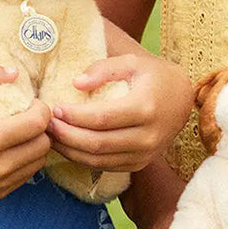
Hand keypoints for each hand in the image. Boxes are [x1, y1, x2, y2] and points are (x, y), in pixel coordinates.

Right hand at [0, 64, 51, 199]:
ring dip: (35, 145)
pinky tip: (11, 150)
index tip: (31, 103)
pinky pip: (27, 175)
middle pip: (43, 144)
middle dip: (41, 127)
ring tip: (21, 133)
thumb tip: (14, 72)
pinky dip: (26, 161)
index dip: (41, 109)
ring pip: (39, 161)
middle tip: (27, 117)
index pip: (38, 124)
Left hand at [46, 52, 192, 172]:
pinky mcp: (140, 163)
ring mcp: (145, 153)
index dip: (74, 116)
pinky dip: (82, 159)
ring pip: (98, 160)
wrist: (182, 98)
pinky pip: (106, 166)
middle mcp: (147, 135)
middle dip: (66, 136)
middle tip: (45, 124)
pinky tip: (68, 146)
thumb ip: (103, 69)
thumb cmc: (153, 76)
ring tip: (50, 136)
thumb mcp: (131, 62)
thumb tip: (76, 84)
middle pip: (97, 143)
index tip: (54, 108)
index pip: (101, 118)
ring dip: (70, 150)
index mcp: (145, 107)